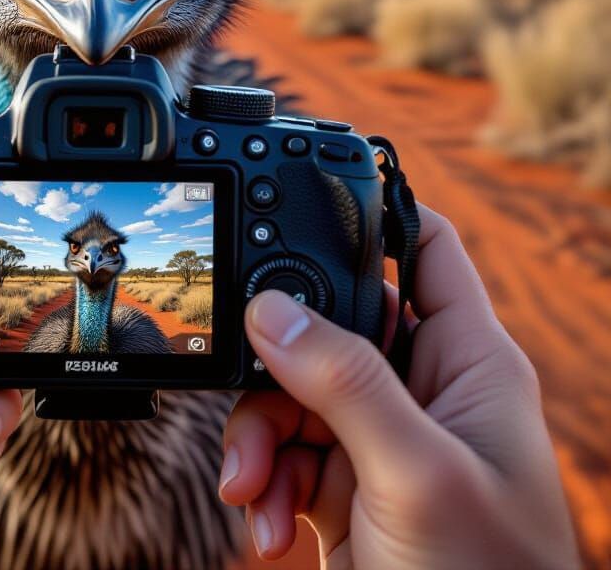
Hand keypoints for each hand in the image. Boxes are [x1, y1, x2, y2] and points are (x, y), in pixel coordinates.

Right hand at [219, 203, 579, 569]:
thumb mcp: (414, 473)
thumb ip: (343, 383)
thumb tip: (271, 310)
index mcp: (467, 361)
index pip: (425, 248)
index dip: (376, 210)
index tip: (307, 194)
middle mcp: (422, 387)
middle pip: (330, 323)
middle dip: (279, 358)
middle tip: (250, 384)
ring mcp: (380, 436)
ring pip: (292, 390)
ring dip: (257, 434)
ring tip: (251, 486)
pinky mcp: (343, 484)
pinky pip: (282, 450)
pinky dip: (261, 478)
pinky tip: (266, 522)